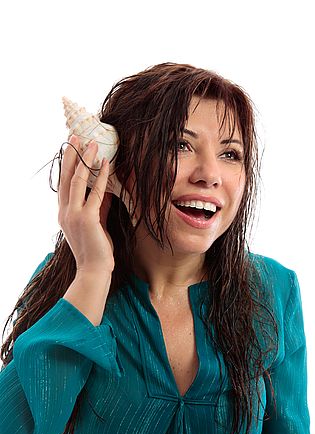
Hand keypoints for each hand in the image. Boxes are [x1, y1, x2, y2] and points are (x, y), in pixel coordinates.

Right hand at [58, 135, 114, 273]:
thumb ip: (98, 207)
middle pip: (66, 177)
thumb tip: (104, 190)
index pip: (64, 184)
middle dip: (70, 155)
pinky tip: (106, 164)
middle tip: (75, 136)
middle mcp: (65, 212)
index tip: (71, 148)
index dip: (67, 165)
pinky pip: (95, 192)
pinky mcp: (87, 218)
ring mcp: (74, 215)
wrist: (94, 271)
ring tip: (92, 143)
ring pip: (77, 181)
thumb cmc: (97, 252)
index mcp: (64, 214)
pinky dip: (101, 176)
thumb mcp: (96, 225)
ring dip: (84, 160)